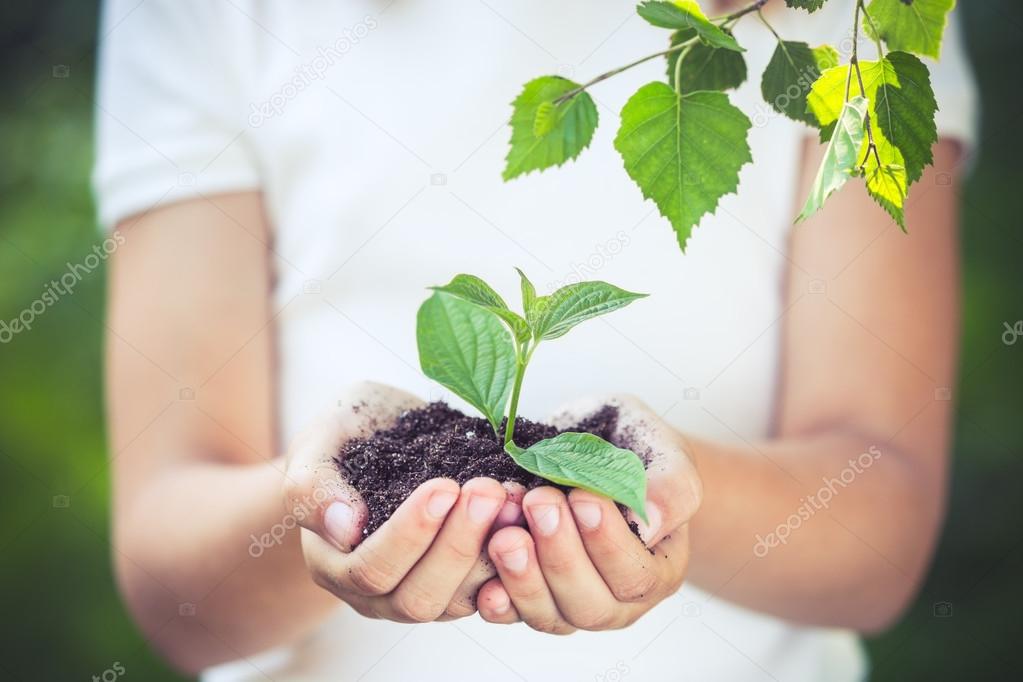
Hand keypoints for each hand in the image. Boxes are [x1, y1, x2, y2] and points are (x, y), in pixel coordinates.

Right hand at [284, 381, 522, 622]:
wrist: (379, 435)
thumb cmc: (344, 437)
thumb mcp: (318, 442)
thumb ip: (313, 484)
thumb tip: (344, 525)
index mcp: (334, 563)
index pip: (371, 570)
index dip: (410, 534)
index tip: (443, 485)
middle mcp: (377, 593)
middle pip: (419, 597)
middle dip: (458, 546)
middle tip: (487, 491)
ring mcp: (422, 590)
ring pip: (461, 600)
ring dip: (492, 551)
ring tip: (514, 498)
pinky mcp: (462, 583)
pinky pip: (491, 589)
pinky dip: (513, 555)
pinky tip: (528, 511)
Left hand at [476, 394, 701, 632]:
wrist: (595, 447)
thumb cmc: (634, 448)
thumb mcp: (664, 452)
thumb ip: (671, 486)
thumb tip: (651, 521)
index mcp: (658, 569)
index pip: (636, 576)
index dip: (607, 542)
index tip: (582, 496)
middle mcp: (617, 600)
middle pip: (590, 605)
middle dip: (560, 555)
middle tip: (538, 503)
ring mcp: (570, 604)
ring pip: (550, 616)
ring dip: (523, 578)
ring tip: (505, 535)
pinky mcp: (530, 600)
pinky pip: (512, 613)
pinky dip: (497, 600)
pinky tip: (483, 581)